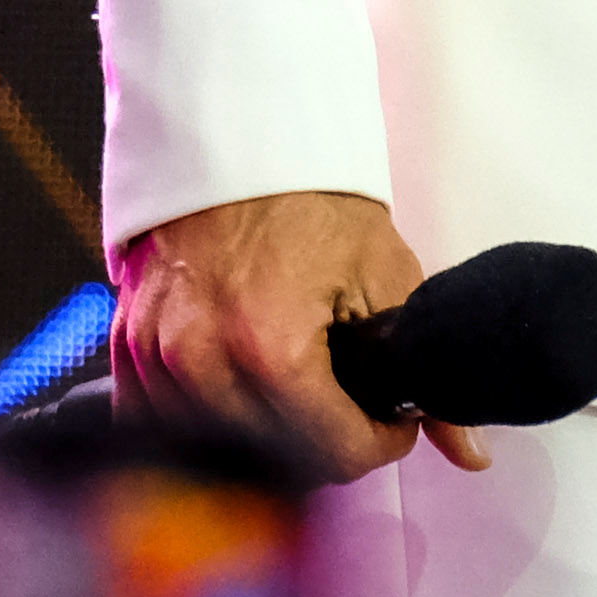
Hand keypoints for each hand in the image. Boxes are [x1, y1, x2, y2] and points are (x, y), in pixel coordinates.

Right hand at [111, 190, 486, 487]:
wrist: (233, 132)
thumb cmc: (306, 194)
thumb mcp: (383, 273)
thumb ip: (424, 371)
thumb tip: (468, 452)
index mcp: (268, 348)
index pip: (337, 456)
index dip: (380, 441)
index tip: (389, 416)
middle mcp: (201, 362)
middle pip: (283, 463)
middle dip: (329, 438)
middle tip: (351, 395)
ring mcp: (155, 358)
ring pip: (224, 454)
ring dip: (268, 435)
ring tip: (300, 385)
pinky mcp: (128, 348)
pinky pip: (163, 423)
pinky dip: (205, 421)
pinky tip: (241, 388)